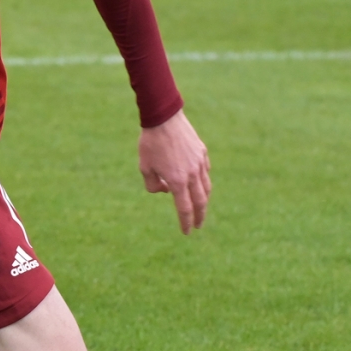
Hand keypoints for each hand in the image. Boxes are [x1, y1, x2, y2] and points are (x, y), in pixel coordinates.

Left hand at [139, 109, 210, 233]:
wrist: (164, 118)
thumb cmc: (150, 143)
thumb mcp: (144, 167)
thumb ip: (152, 185)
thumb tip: (165, 191)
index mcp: (177, 181)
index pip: (184, 208)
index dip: (186, 222)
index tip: (187, 232)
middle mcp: (192, 174)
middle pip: (200, 201)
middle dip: (199, 216)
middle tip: (198, 225)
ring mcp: (200, 163)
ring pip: (206, 187)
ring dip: (203, 199)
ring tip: (200, 206)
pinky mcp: (202, 152)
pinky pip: (205, 171)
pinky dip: (203, 181)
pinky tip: (198, 183)